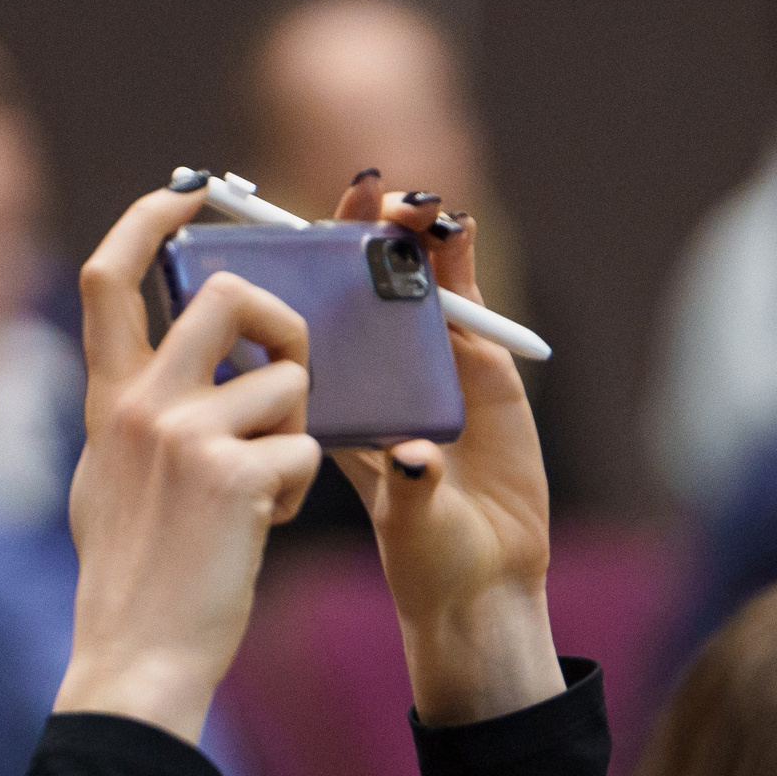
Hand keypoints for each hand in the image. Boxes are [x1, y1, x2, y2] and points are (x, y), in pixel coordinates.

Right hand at [55, 187, 323, 743]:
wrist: (138, 658)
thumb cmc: (131, 581)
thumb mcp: (106, 483)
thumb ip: (130, 419)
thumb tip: (154, 372)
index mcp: (108, 400)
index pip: (111, 276)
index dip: (151, 218)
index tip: (188, 194)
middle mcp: (141, 404)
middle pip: (230, 294)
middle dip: (282, 322)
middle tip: (289, 372)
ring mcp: (187, 436)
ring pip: (288, 381)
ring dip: (297, 430)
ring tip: (266, 489)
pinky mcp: (235, 476)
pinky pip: (306, 447)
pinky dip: (300, 489)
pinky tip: (264, 527)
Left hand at [326, 181, 563, 725]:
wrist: (486, 583)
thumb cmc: (427, 558)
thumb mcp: (405, 520)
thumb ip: (410, 486)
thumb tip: (413, 457)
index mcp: (336, 399)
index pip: (309, 318)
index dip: (300, 268)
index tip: (290, 232)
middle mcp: (377, 372)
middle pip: (362, 284)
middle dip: (360, 232)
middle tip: (359, 192)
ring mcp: (431, 362)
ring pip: (414, 280)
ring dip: (409, 234)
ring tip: (406, 204)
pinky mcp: (482, 363)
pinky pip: (466, 298)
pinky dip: (458, 259)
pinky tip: (453, 227)